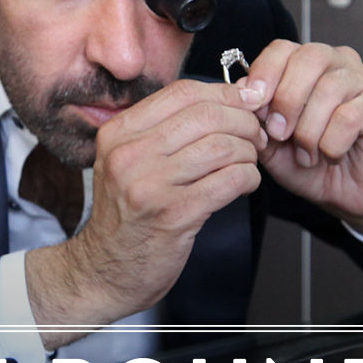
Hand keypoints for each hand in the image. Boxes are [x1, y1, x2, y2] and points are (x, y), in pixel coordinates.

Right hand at [26, 78, 267, 348]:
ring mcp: (150, 186)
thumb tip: (233, 94)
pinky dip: (248, 178)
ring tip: (248, 163)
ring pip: (222, 146)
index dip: (224, 94)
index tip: (244, 104)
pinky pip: (230, 181)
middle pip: (207, 115)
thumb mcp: (131, 161)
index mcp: (117, 133)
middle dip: (244, 122)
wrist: (106, 270)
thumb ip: (170, 129)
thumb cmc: (127, 216)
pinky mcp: (174, 215)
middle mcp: (129, 155)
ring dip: (248, 153)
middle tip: (256, 137)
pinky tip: (245, 184)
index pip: (182, 92)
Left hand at [243, 40, 362, 242]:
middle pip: (310, 58)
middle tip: (280, 134)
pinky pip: (350, 116)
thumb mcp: (271, 143)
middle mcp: (339, 64)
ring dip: (310, 130)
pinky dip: (332, 143)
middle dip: (287, 99)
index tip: (254, 103)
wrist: (345, 194)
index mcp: (308, 65)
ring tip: (307, 155)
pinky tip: (330, 155)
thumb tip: (242, 93)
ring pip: (330, 89)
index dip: (265, 72)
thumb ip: (256, 117)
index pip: (284, 48)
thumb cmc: (310, 163)